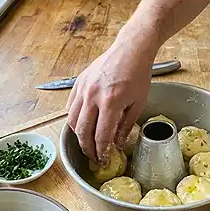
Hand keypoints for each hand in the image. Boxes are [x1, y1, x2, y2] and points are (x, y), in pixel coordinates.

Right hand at [66, 40, 154, 163]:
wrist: (131, 49)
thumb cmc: (138, 75)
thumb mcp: (138, 103)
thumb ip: (125, 125)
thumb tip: (117, 143)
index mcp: (111, 102)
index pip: (101, 135)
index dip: (101, 152)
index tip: (103, 160)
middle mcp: (93, 96)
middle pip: (83, 131)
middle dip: (87, 148)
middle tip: (93, 157)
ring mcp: (83, 88)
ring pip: (72, 120)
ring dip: (78, 135)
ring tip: (86, 142)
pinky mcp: (78, 82)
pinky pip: (71, 106)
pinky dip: (74, 118)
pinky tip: (82, 124)